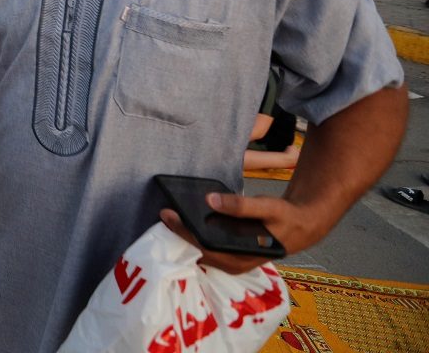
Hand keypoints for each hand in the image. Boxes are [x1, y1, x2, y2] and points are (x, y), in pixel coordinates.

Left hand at [159, 191, 323, 274]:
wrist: (301, 225)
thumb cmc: (285, 217)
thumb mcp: (268, 208)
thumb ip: (241, 206)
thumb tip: (210, 201)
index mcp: (241, 258)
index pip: (204, 248)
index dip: (184, 232)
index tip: (169, 215)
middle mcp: (233, 264)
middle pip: (198, 251)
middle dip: (179, 233)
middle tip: (163, 213)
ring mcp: (230, 261)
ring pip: (201, 251)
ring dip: (185, 236)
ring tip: (169, 218)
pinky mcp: (230, 254)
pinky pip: (207, 247)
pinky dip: (195, 235)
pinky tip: (185, 222)